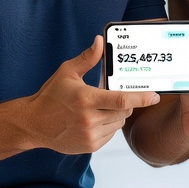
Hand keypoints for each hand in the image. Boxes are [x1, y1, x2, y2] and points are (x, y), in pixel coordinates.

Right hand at [32, 36, 158, 154]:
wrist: (33, 124)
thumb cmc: (50, 96)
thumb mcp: (67, 72)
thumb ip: (87, 58)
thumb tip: (100, 42)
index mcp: (85, 99)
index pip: (121, 99)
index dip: (142, 98)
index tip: (155, 96)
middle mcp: (89, 119)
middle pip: (124, 111)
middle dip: (127, 102)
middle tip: (117, 95)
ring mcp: (90, 135)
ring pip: (119, 123)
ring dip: (118, 114)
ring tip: (101, 107)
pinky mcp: (90, 146)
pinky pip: (111, 134)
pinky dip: (109, 125)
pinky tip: (95, 119)